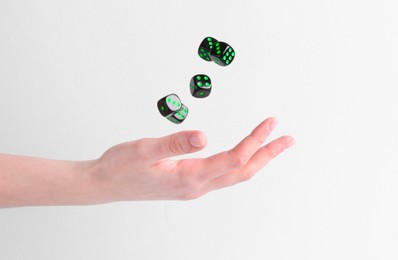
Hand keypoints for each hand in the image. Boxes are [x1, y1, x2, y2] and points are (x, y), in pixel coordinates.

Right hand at [94, 117, 294, 200]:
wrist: (106, 183)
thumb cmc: (122, 166)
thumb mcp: (144, 150)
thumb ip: (175, 143)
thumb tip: (204, 136)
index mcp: (189, 177)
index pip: (233, 159)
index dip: (254, 141)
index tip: (269, 123)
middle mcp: (196, 186)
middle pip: (243, 172)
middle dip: (267, 154)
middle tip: (287, 139)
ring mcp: (194, 188)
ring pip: (235, 176)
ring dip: (257, 160)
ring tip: (272, 146)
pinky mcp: (188, 184)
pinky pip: (223, 176)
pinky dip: (240, 164)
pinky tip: (242, 157)